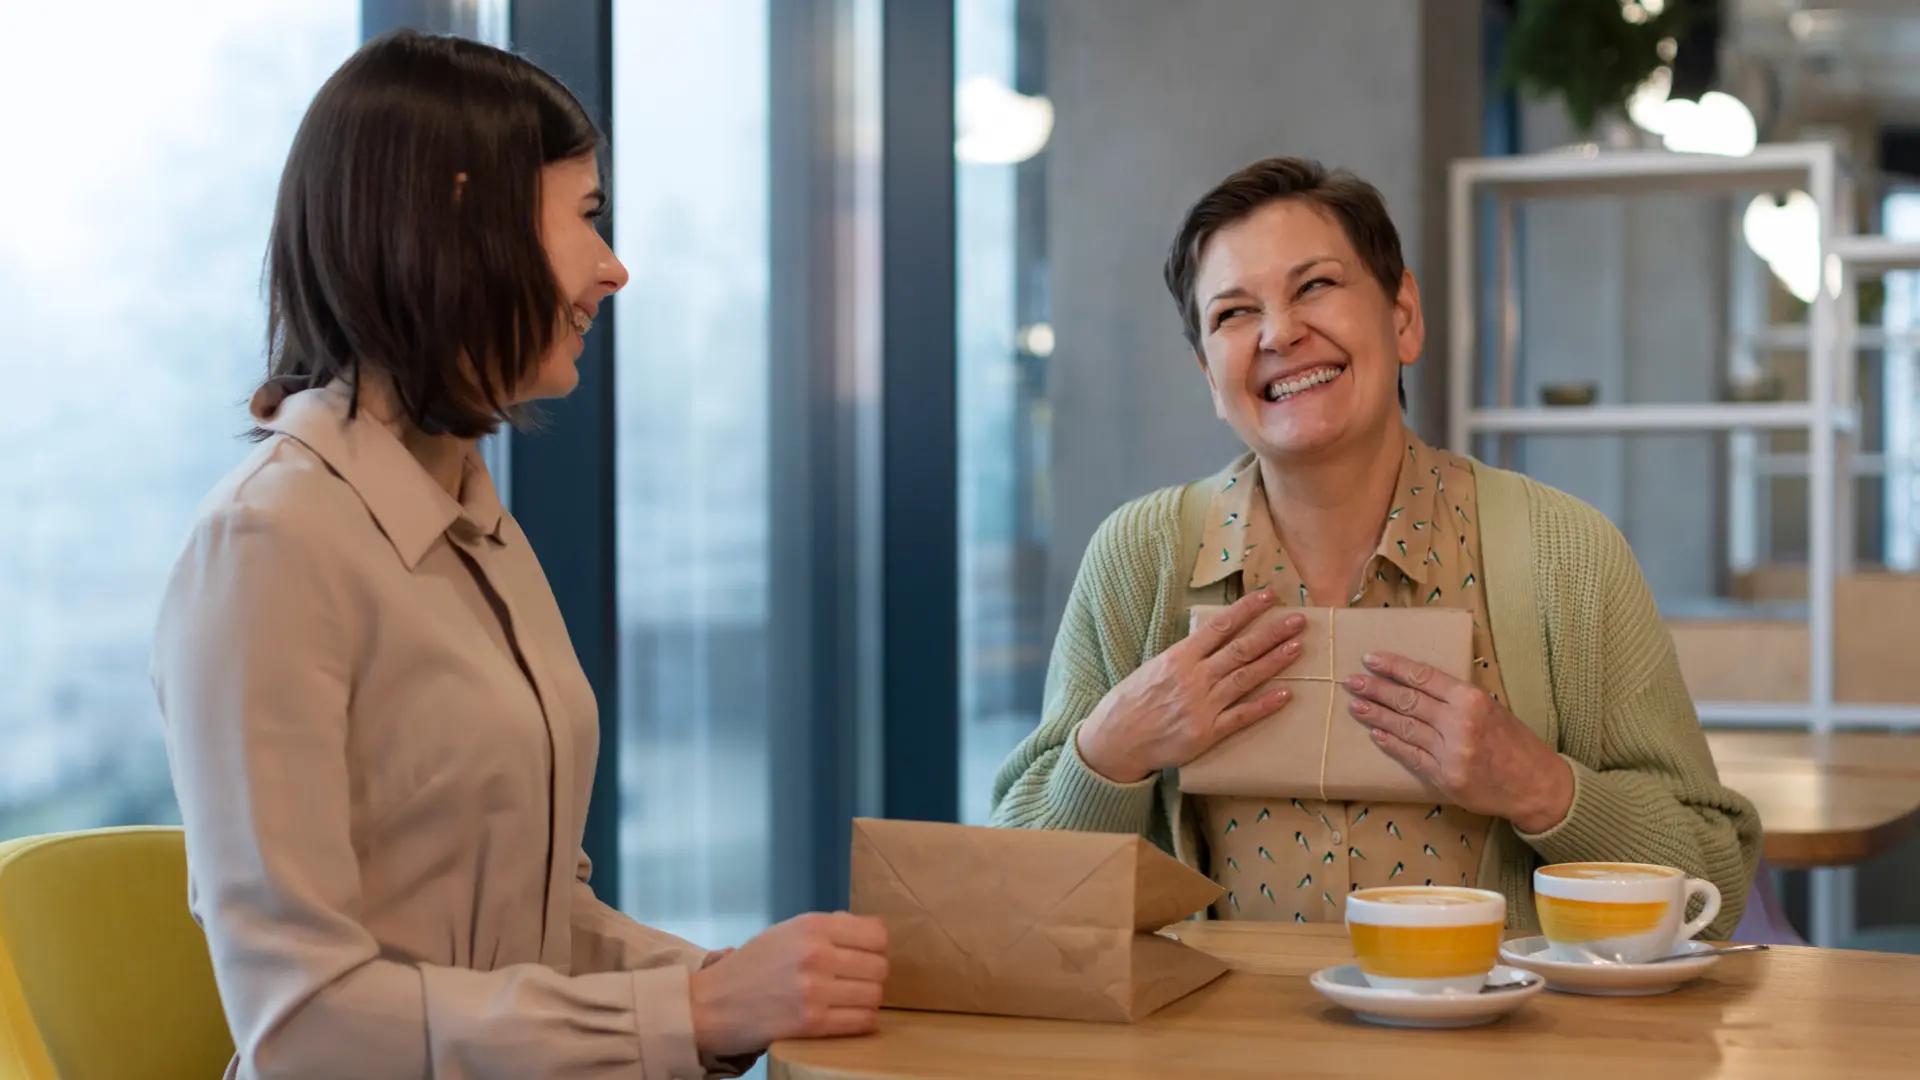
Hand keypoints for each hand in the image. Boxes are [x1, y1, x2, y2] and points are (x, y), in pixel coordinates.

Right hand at [688, 912, 889, 1057]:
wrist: (712, 1005)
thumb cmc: (751, 967)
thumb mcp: (786, 933)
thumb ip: (826, 929)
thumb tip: (867, 932)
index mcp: (812, 926)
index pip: (877, 934)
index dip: (875, 946)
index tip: (864, 955)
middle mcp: (816, 954)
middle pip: (880, 966)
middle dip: (871, 975)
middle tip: (853, 981)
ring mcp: (815, 989)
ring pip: (874, 995)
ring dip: (866, 1000)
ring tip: (848, 1000)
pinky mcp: (812, 1022)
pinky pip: (861, 1021)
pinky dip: (860, 1020)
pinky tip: (847, 1016)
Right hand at [1076, 589, 1307, 783]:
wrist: (1115, 740)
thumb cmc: (1131, 701)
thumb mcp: (1152, 667)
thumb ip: (1183, 656)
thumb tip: (1210, 639)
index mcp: (1178, 658)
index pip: (1219, 627)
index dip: (1246, 610)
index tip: (1268, 596)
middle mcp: (1193, 678)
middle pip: (1240, 649)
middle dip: (1271, 632)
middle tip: (1298, 619)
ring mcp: (1202, 705)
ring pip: (1245, 678)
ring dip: (1274, 661)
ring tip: (1297, 647)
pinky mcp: (1207, 733)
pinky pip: (1241, 716)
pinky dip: (1264, 704)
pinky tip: (1285, 693)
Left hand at [1344, 652, 1573, 834]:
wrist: (1535, 784)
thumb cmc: (1514, 742)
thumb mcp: (1491, 708)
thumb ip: (1456, 698)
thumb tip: (1416, 683)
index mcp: (1471, 700)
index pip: (1423, 677)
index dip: (1393, 667)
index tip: (1371, 659)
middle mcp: (1459, 724)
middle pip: (1407, 701)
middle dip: (1376, 689)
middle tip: (1352, 681)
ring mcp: (1450, 753)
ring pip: (1404, 728)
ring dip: (1376, 715)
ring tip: (1357, 705)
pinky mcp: (1444, 777)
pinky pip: (1411, 756)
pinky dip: (1391, 744)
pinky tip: (1376, 734)